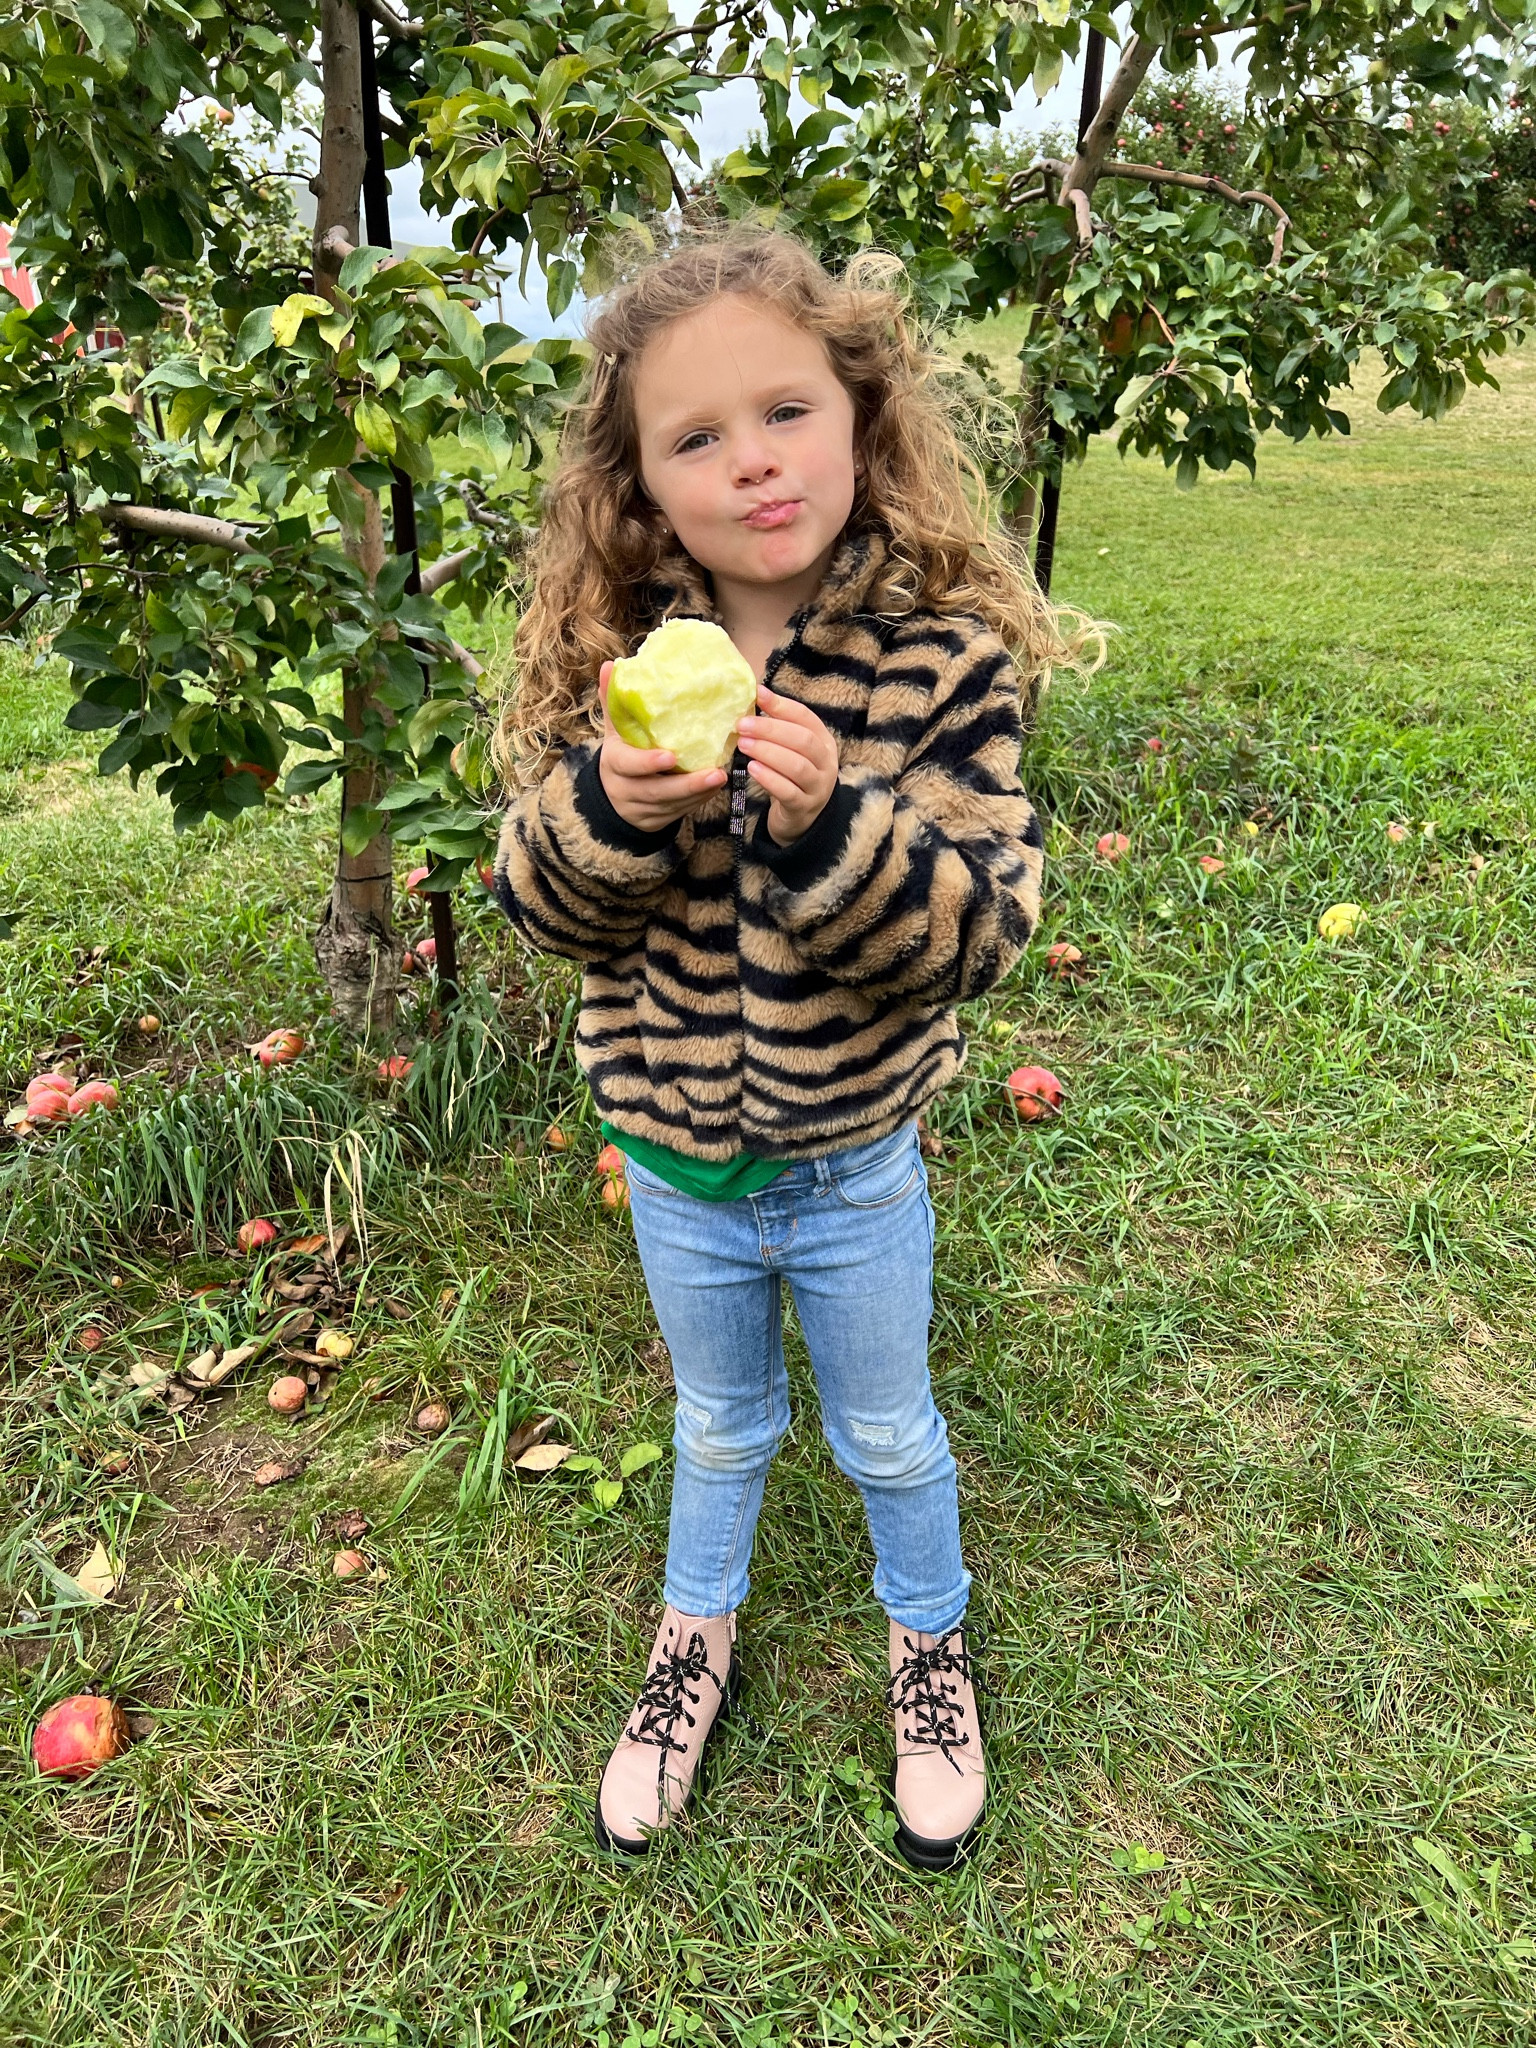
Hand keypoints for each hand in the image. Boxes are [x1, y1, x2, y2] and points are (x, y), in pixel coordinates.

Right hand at [597, 660, 726, 832]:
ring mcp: (642, 809)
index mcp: (615, 764)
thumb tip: (610, 665)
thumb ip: (614, 701)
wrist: (613, 798)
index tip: (671, 755)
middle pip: (656, 791)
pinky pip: (679, 813)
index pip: (628, 765)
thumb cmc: (621, 754)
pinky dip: (698, 801)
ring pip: (672, 805)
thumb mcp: (614, 730)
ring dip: (698, 793)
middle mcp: (626, 789)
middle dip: (687, 785)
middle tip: (717, 773)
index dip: (648, 763)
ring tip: (721, 777)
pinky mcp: (656, 821)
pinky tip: (715, 787)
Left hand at [737, 682, 838, 846]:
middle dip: (772, 729)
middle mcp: (826, 763)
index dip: (782, 705)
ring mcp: (818, 787)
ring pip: (797, 766)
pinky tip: (752, 769)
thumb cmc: (791, 778)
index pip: (806, 718)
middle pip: (803, 740)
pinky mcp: (803, 808)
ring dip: (768, 752)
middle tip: (743, 724)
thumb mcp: (790, 751)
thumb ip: (778, 728)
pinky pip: (787, 792)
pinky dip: (769, 778)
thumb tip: (756, 695)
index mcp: (823, 742)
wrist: (800, 820)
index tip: (758, 694)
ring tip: (743, 744)